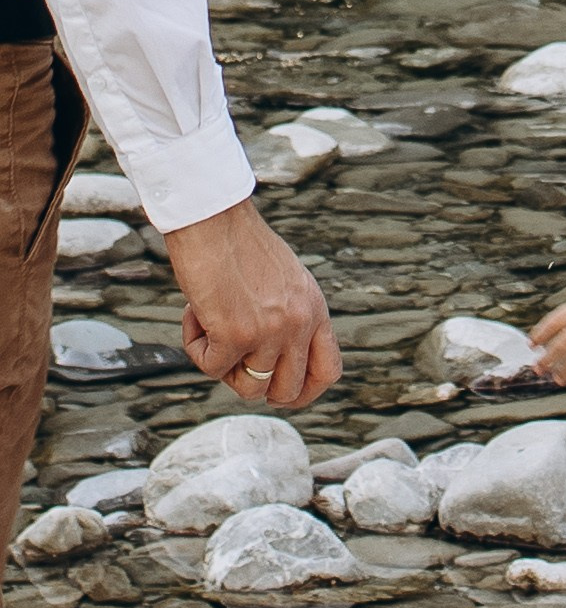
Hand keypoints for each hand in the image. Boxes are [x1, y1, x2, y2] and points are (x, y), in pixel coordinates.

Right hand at [164, 199, 340, 408]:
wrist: (211, 216)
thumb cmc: (239, 242)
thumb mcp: (285, 282)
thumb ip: (289, 316)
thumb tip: (274, 358)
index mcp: (315, 310)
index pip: (328, 372)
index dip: (305, 392)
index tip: (279, 392)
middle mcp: (299, 324)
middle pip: (287, 391)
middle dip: (254, 383)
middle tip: (229, 357)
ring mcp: (269, 332)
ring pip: (249, 387)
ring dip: (223, 365)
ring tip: (211, 326)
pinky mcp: (234, 334)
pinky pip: (211, 368)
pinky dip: (196, 348)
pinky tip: (194, 314)